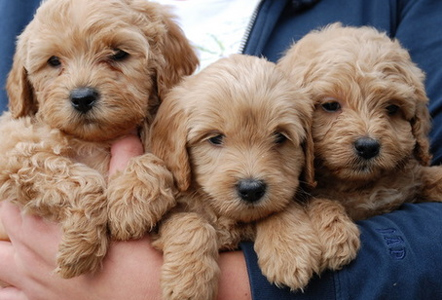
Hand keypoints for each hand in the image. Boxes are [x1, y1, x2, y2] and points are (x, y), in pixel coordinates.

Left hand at [0, 134, 250, 299]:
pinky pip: (8, 298)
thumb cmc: (146, 260)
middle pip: (3, 226)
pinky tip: (13, 280)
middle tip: (27, 198)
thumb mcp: (136, 210)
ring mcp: (36, 287)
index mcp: (52, 229)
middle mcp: (34, 258)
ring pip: (0, 263)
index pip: (12, 200)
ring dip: (4, 248)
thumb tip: (125, 134)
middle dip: (10, 209)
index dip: (16, 185)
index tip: (24, 172)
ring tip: (17, 235)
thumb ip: (125, 170)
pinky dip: (6, 288)